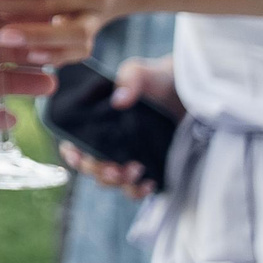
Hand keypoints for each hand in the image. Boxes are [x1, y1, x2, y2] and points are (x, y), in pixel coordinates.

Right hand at [58, 58, 178, 198]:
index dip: (72, 153)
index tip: (78, 155)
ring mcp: (130, 158)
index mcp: (97, 123)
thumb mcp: (142, 72)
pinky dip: (138, 191)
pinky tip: (149, 183)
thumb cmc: (158, 79)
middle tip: (114, 168)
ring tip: (136, 170)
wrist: (189, 92)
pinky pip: (136, 189)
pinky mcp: (151, 169)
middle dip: (98, 171)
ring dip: (118, 182)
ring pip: (112, 182)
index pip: (75, 144)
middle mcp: (110, 144)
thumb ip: (130, 79)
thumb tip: (119, 100)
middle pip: (92, 168)